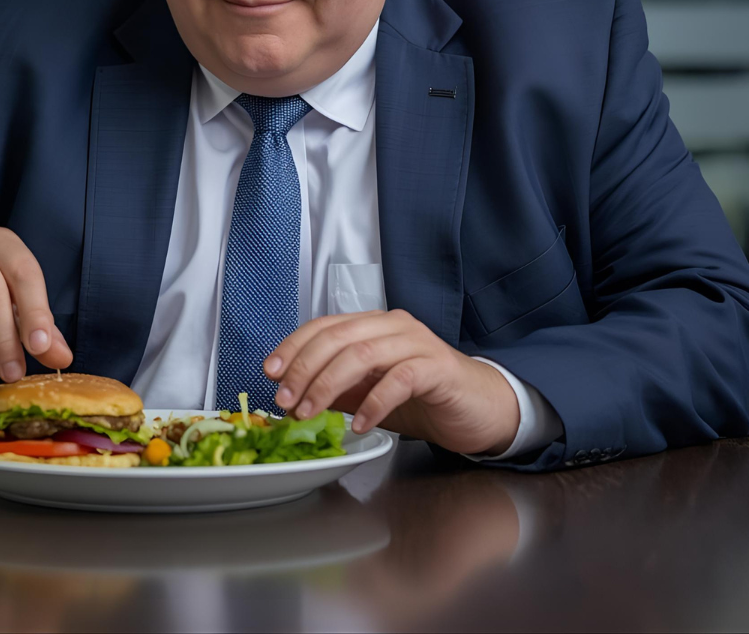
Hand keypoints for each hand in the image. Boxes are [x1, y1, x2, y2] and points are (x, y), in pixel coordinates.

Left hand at [264, 310, 519, 455]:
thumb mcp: (369, 393)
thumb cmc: (423, 398)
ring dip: (329, 384)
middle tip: (285, 399)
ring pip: (363, 353)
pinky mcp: (438, 368)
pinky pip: (399, 379)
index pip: (325, 326)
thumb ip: (337, 388)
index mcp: (373, 325)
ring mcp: (417, 343)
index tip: (269, 371)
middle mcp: (393, 326)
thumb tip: (292, 393)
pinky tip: (360, 424)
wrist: (479, 409)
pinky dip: (374, 401)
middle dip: (305, 367)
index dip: (294, 346)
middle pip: (339, 336)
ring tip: (310, 412)